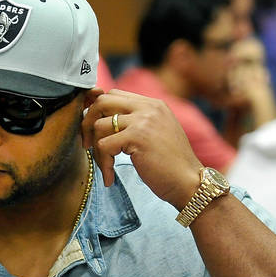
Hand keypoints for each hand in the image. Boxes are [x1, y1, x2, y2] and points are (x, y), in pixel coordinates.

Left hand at [81, 89, 201, 206]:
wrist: (189, 182)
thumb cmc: (171, 165)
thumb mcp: (156, 135)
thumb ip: (137, 123)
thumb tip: (104, 122)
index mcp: (153, 104)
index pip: (114, 94)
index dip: (97, 111)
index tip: (92, 131)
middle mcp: (148, 107)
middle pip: (102, 101)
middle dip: (88, 123)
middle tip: (87, 145)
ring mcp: (143, 120)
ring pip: (99, 125)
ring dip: (96, 149)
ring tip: (105, 167)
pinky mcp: (137, 137)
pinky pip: (104, 145)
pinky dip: (103, 163)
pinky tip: (110, 177)